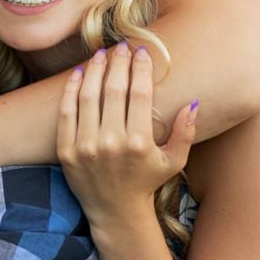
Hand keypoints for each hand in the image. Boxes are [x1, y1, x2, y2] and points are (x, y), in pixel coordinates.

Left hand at [56, 44, 198, 224]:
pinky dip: (71, 90)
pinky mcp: (67, 152)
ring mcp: (86, 147)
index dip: (140, 68)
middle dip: (118, 62)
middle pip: (113, 89)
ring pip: (88, 96)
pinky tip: (79, 73)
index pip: (139, 93)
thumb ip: (186, 132)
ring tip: (101, 55)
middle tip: (121, 47)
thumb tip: (193, 102)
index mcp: (139, 143)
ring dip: (94, 70)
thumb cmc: (147, 181)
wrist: (115, 212)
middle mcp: (111, 143)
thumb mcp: (174, 161)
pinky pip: (66, 113)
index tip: (141, 53)